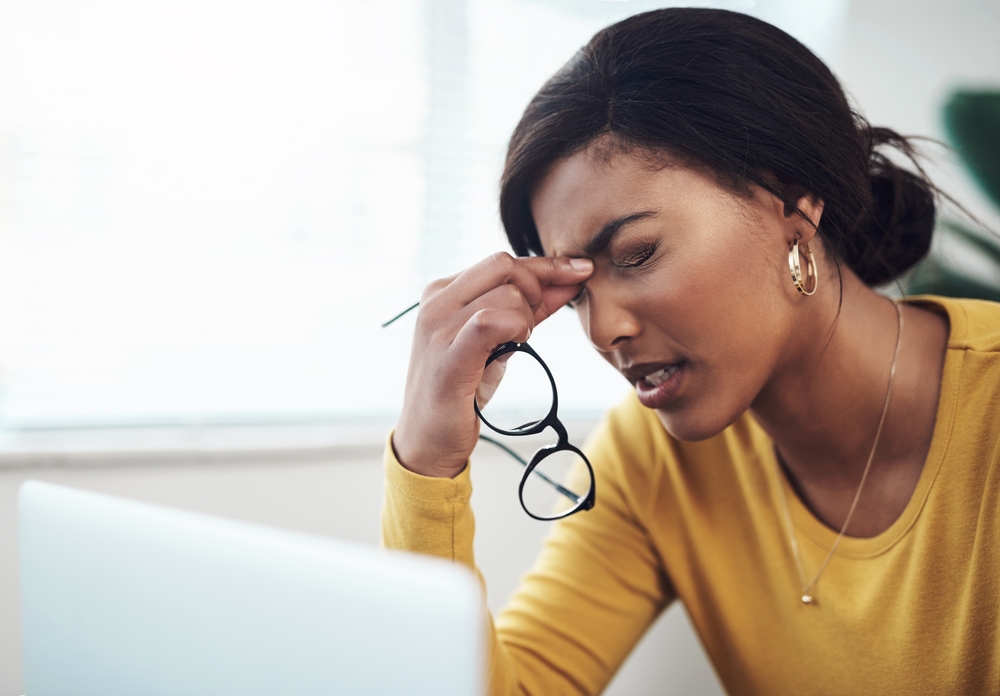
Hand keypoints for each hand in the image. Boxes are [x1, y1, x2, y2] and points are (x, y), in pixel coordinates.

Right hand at [392, 252, 592, 477]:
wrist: (428, 440)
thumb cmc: (462, 389)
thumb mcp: (498, 340)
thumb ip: (531, 308)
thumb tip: (571, 280)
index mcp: (442, 292)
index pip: (501, 262)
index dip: (546, 265)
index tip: (581, 269)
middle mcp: (436, 302)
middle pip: (505, 267)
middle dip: (536, 290)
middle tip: (531, 327)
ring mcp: (438, 327)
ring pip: (508, 294)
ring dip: (525, 320)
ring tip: (513, 346)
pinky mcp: (449, 355)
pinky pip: (492, 321)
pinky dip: (515, 327)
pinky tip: (514, 344)